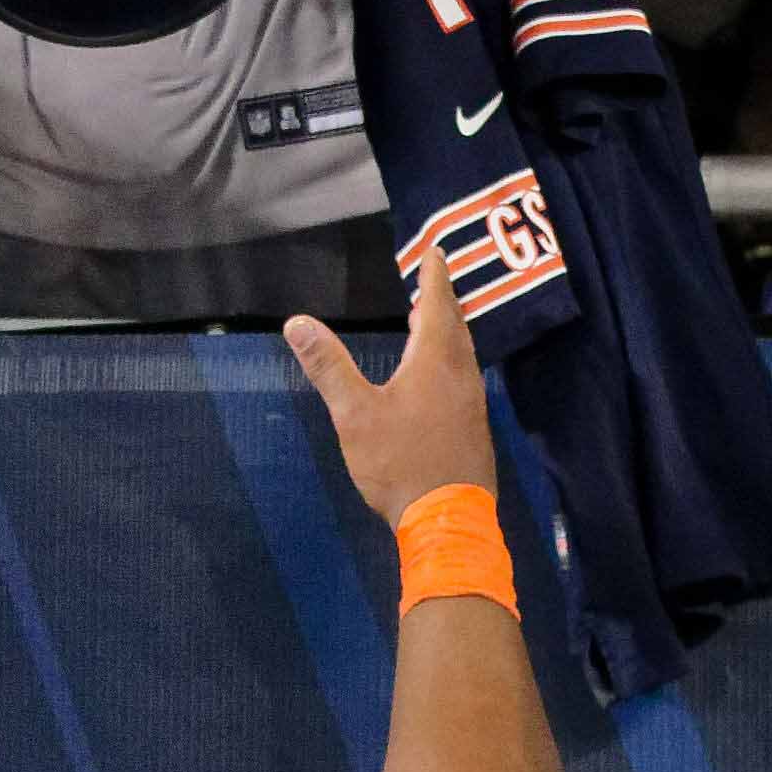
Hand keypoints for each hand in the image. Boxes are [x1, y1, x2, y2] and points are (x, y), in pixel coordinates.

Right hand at [285, 253, 497, 520]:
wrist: (448, 519)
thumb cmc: (399, 462)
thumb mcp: (354, 414)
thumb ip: (328, 366)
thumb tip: (296, 322)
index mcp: (434, 362)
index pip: (437, 305)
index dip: (434, 277)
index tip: (435, 253)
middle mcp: (461, 376)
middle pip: (455, 327)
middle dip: (442, 301)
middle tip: (433, 281)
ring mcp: (473, 403)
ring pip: (463, 354)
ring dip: (449, 332)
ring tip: (433, 321)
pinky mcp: (474, 428)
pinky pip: (465, 378)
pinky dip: (452, 361)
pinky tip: (440, 376)